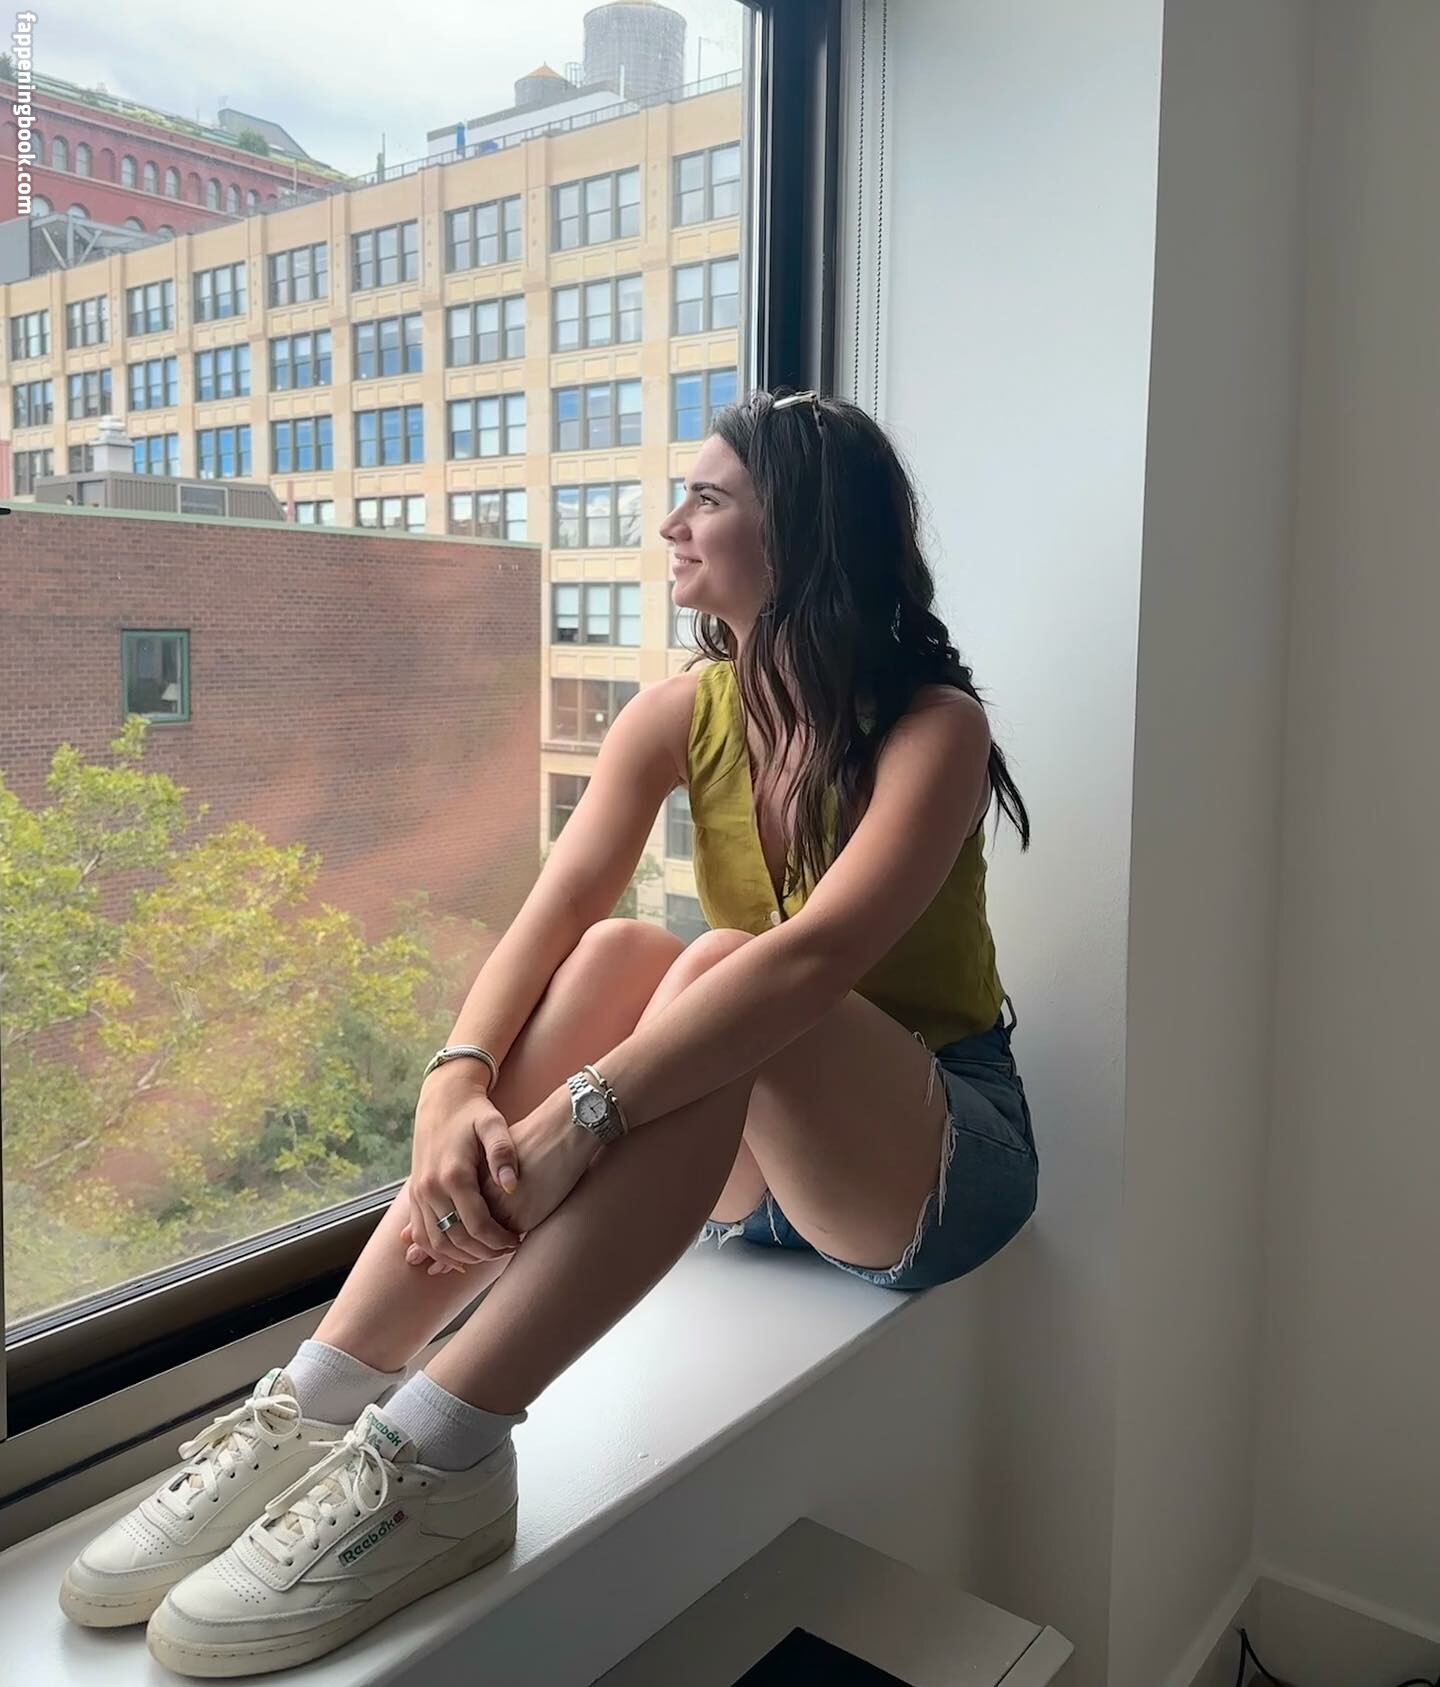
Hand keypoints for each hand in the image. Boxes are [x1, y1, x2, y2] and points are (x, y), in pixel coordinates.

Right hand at [405, 1063, 523, 1270]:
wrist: (442, 1099)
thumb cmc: (474, 1113)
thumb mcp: (494, 1124)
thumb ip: (503, 1153)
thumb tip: (512, 1185)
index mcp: (453, 1175)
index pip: (477, 1225)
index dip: (499, 1240)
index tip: (517, 1241)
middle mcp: (431, 1188)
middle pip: (456, 1239)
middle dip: (484, 1252)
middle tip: (506, 1250)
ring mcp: (418, 1194)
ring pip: (436, 1243)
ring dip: (461, 1257)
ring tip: (487, 1254)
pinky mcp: (413, 1196)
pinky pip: (421, 1235)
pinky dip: (438, 1252)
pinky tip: (459, 1257)